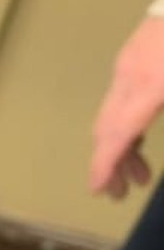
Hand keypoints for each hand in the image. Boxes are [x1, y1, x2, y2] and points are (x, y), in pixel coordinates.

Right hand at [91, 16, 163, 197]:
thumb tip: (143, 139)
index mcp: (150, 88)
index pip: (118, 135)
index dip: (106, 165)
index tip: (98, 190)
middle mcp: (129, 79)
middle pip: (107, 128)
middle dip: (112, 163)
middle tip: (120, 192)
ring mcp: (128, 66)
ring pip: (112, 114)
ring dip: (122, 146)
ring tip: (140, 174)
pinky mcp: (133, 56)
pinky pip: (119, 99)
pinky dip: (124, 125)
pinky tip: (140, 137)